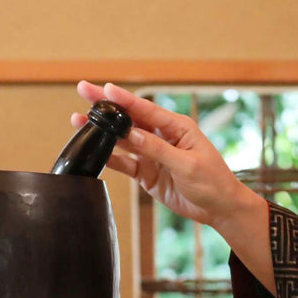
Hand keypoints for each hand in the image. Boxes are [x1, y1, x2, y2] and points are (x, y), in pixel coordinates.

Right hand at [73, 81, 258, 227]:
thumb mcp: (187, 164)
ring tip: (78, 121)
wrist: (218, 208)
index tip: (105, 89)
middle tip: (83, 90)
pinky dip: (109, 158)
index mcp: (177, 127)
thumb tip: (133, 135)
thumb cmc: (213, 181)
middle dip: (106, 106)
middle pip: (129, 119)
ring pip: (122, 140)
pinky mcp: (146, 173)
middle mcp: (162, 136)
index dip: (124, 99)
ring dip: (102, 132)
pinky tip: (93, 151)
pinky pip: (125, 163)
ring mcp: (152, 154)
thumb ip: (158, 149)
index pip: (146, 109)